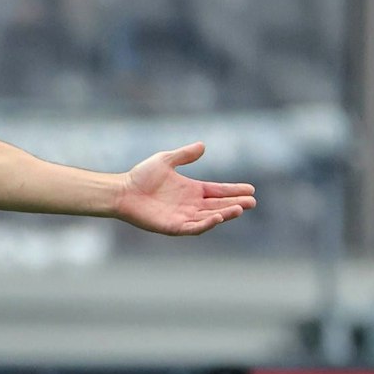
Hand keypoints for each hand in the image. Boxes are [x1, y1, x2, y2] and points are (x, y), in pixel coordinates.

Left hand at [114, 142, 255, 236]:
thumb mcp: (166, 161)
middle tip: (252, 202)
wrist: (121, 191)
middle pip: (218, 205)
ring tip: (240, 208)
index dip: (234, 190)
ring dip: (225, 214)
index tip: (251, 189)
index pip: (218, 191)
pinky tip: (217, 217)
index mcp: (192, 190)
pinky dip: (206, 224)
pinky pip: (193, 228)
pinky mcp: (172, 226)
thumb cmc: (140, 177)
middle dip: (236, 204)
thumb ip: (184, 155)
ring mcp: (182, 216)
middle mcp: (190, 205)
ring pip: (209, 217)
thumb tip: (202, 146)